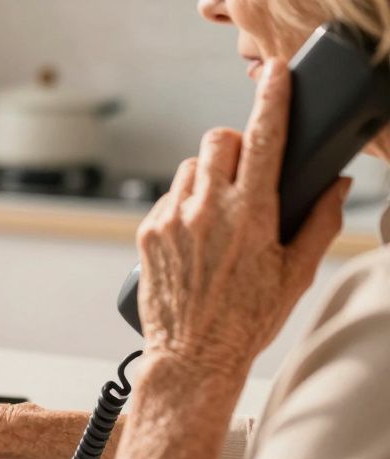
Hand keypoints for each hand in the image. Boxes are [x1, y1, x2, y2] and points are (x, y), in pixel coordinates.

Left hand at [136, 59, 349, 374]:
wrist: (192, 356)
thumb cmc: (247, 320)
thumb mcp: (296, 274)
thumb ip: (319, 223)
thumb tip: (336, 186)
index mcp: (249, 214)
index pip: (262, 139)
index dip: (270, 100)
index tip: (274, 76)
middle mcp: (206, 210)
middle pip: (217, 140)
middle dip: (235, 147)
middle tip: (245, 174)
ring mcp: (171, 219)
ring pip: (189, 167)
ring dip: (206, 177)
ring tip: (218, 217)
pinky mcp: (147, 233)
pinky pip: (167, 197)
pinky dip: (183, 205)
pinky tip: (195, 238)